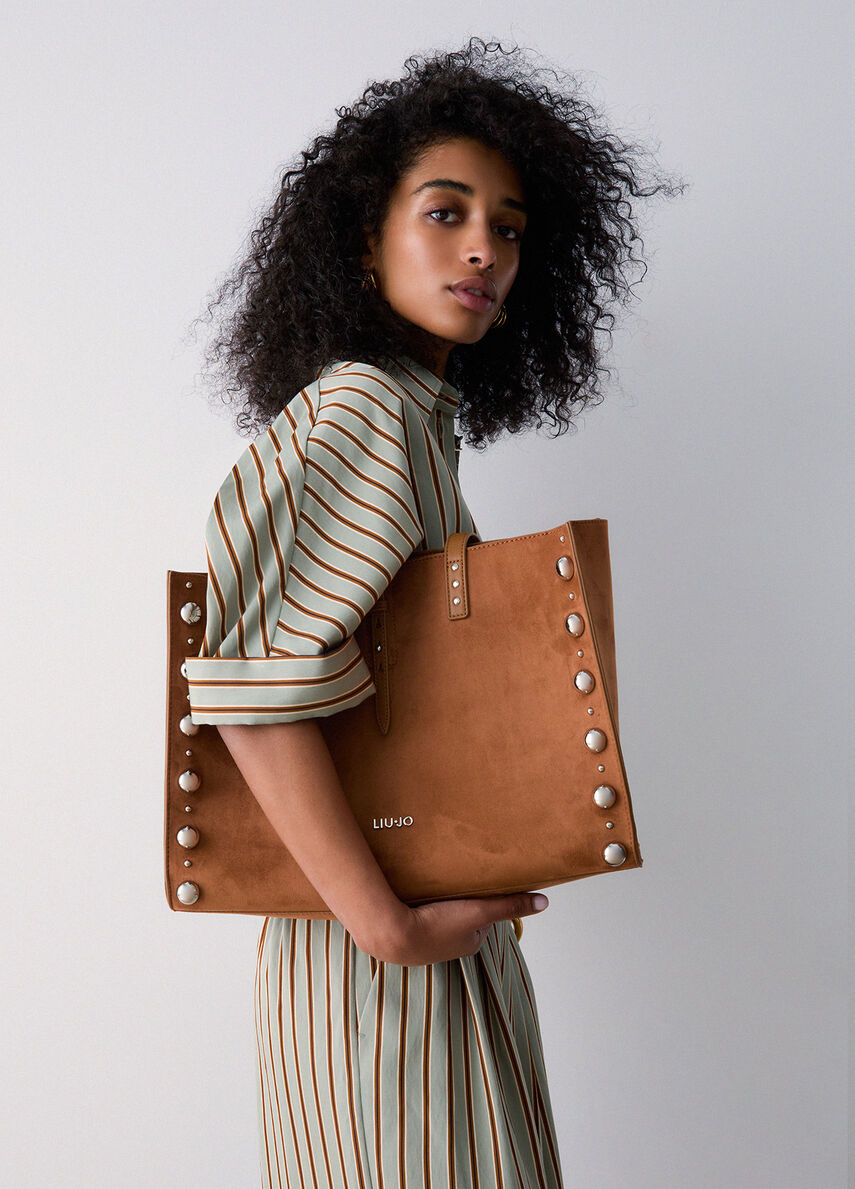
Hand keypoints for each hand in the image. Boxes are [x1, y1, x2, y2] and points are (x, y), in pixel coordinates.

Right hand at [364, 892, 548, 965]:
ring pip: (439, 914)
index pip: (483, 916)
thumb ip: (510, 905)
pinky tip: (413, 892)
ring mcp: (426, 940)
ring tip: (434, 881)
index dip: (483, 897)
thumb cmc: (437, 926)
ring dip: (438, 899)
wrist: (390, 934)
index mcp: (469, 943)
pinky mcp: (406, 931)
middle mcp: (449, 945)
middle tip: (455, 877)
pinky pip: (419, 913)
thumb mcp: (480, 912)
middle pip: (461, 914)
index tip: (478, 880)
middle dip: (460, 898)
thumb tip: (544, 902)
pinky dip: (419, 903)